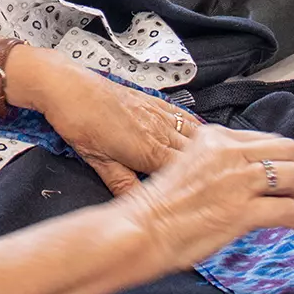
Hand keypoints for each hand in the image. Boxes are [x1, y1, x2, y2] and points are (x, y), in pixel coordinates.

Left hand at [7, 47, 205, 194]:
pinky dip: (195, 126)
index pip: (186, 174)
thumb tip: (137, 207)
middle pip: (196, 155)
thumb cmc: (78, 122)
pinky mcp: (152, 101)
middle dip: (211, 170)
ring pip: (193, 134)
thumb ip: (122, 184)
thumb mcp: (98, 161)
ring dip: (209, 149)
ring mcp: (157, 114)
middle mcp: (159, 131)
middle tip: (225, 184)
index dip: (201, 187)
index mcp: (147, 151)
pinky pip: (182, 115)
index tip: (212, 197)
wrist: (68, 86)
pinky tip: (203, 133)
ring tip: (224, 163)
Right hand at [111, 126, 293, 271]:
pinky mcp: (242, 211)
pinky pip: (288, 210)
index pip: (264, 136)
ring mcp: (237, 181)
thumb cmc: (158, 204)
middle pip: (287, 149)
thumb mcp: (189, 164)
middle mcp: (229, 153)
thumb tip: (246, 171)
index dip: (287, 151)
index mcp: (214, 138)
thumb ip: (219, 161)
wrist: (142, 228)